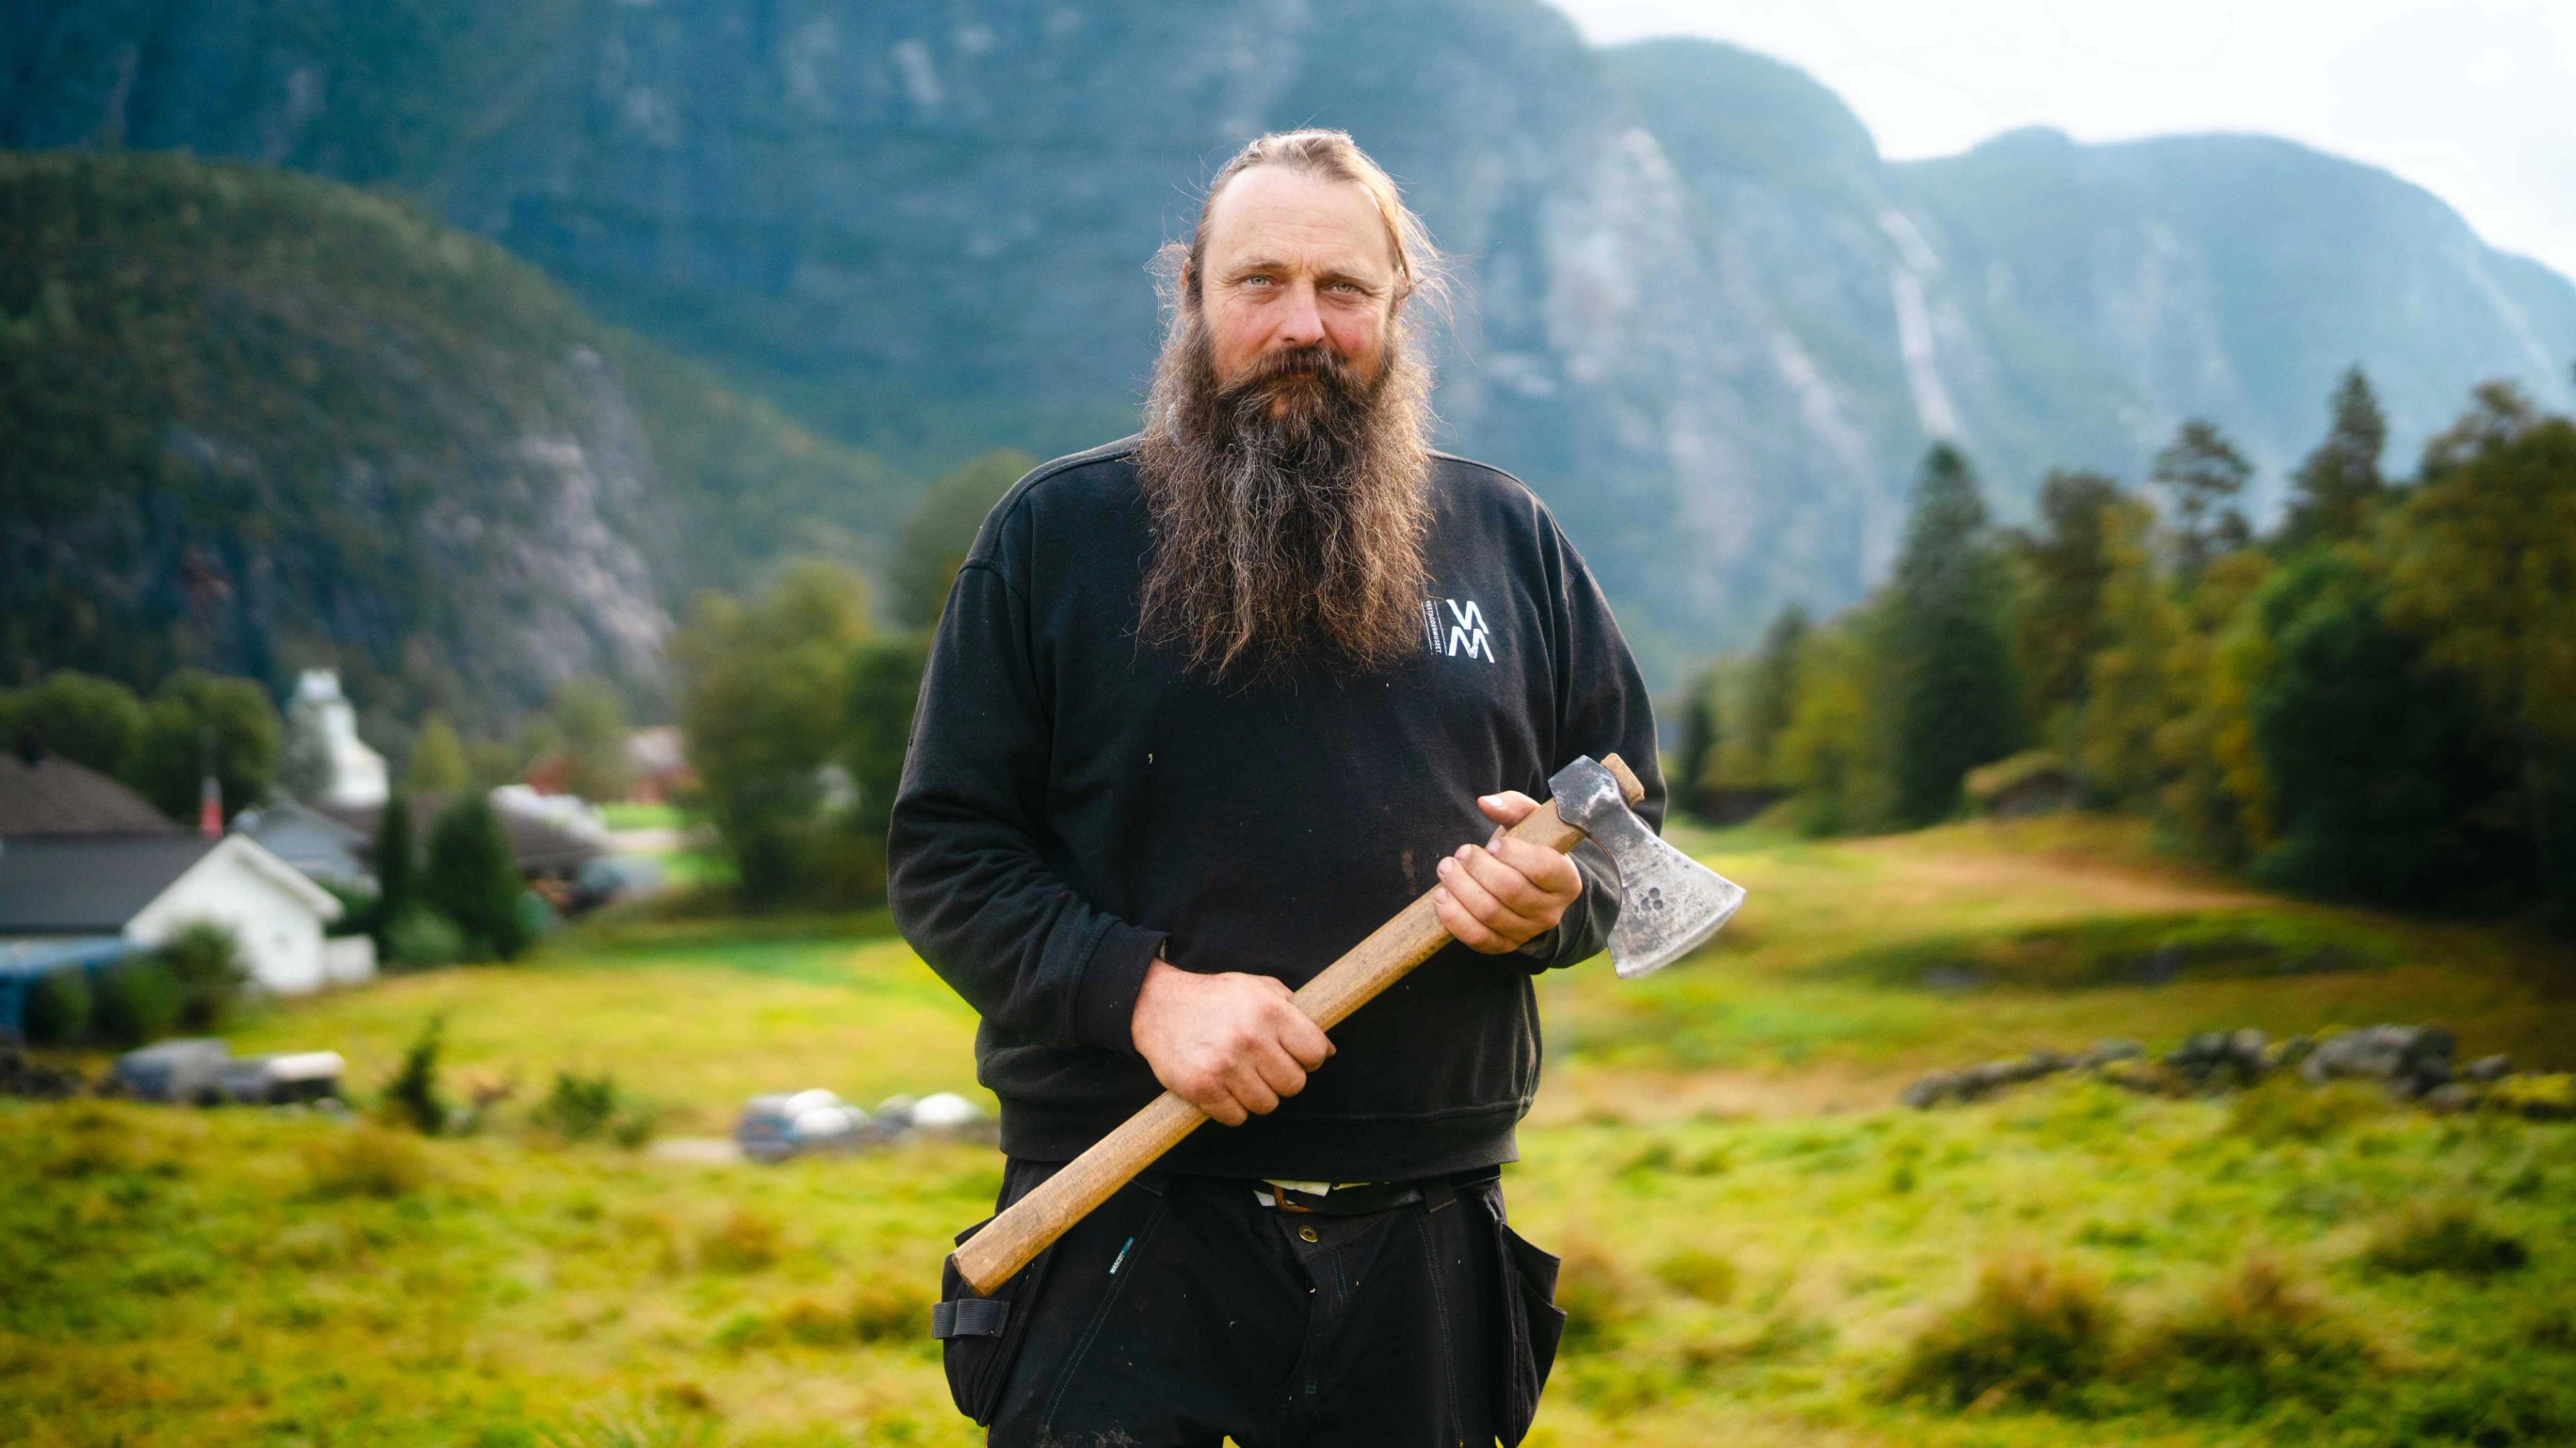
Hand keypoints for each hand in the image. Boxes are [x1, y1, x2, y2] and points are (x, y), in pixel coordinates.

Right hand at [1130, 958, 1334, 1125]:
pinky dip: (1232, 1109)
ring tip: (1243, 1077)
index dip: (1310, 1058)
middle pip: (1294, 1085)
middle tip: (1265, 1067)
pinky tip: (1223, 1088)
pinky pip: (1236, 1118)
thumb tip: (1328, 1050)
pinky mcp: (1202, 1087)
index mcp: (1270, 1010)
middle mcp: (1250, 1038)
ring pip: (1267, 1105)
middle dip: (1283, 1079)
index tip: (1296, 1057)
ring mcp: (1225, 1065)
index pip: (1316, 1052)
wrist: (1156, 1004)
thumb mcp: (1257, 987)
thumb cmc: (1214, 998)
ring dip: (1258, 1096)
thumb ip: (1294, 1011)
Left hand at [1432, 791, 1582, 953]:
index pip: (1544, 868)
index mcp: (1566, 880)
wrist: (1527, 887)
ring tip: (1447, 868)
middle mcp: (1551, 911)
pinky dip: (1454, 917)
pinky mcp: (1503, 946)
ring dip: (1460, 887)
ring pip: (1489, 913)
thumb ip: (1513, 806)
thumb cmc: (1528, 849)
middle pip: (1511, 890)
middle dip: (1478, 867)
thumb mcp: (1530, 823)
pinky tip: (1441, 895)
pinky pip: (1476, 937)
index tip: (1494, 844)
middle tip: (1462, 851)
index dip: (1514, 854)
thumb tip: (1486, 803)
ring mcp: (1527, 932)